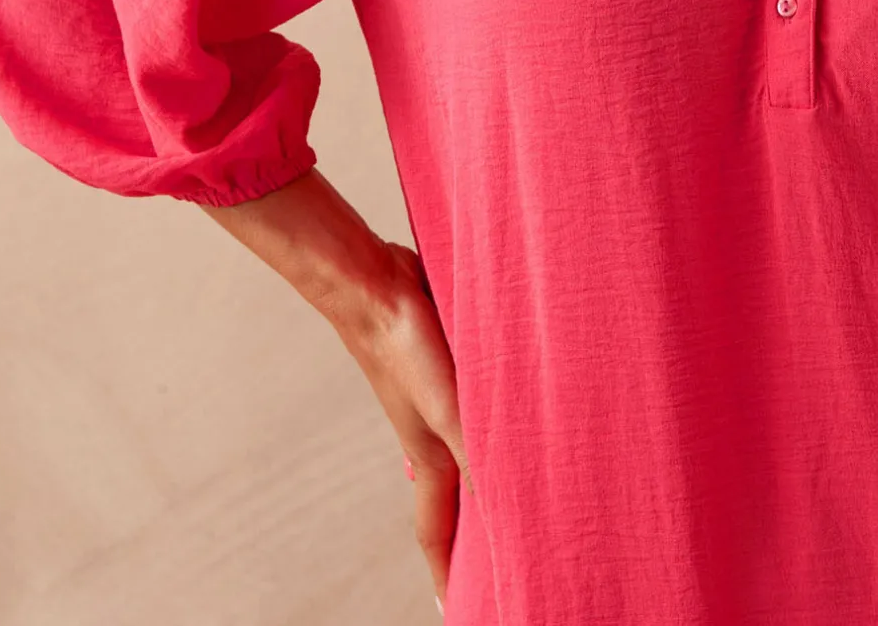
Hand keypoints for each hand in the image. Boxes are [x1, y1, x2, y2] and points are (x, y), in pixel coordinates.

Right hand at [335, 239, 472, 611]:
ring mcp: (434, 398)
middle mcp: (430, 435)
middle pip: (452, 495)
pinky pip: (471, 403)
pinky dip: (485, 418)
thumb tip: (504, 505)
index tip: (453, 609)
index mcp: (430, 456)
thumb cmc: (405, 348)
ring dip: (479, 471)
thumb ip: (477, 453)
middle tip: (489, 556)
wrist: (373, 284)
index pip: (438, 530)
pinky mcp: (444, 362)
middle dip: (467, 529)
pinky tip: (500, 404)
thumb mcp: (450, 407)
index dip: (447, 572)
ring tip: (504, 487)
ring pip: (463, 447)